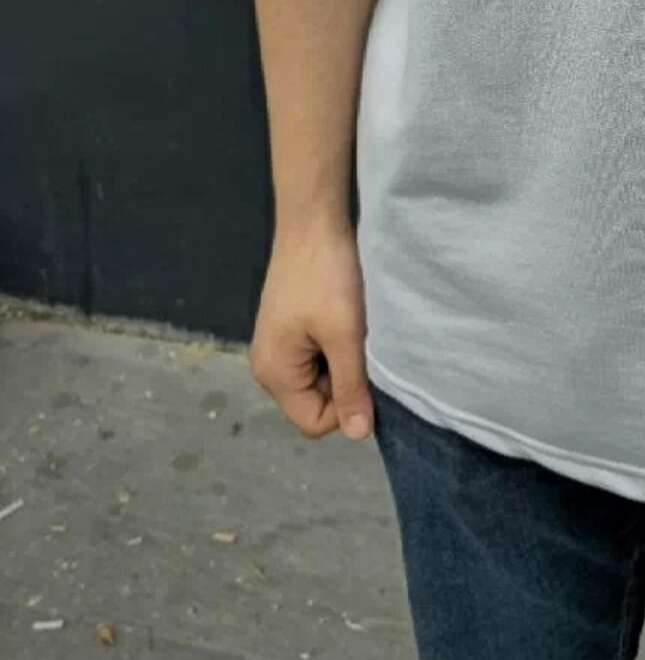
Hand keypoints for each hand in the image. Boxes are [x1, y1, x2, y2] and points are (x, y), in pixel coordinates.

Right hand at [249, 222, 373, 441]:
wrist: (312, 223)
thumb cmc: (327, 278)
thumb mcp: (345, 336)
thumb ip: (351, 388)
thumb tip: (358, 436)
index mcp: (274, 374)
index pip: (314, 423)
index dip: (345, 407)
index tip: (362, 370)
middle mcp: (268, 367)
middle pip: (314, 404)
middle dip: (343, 384)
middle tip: (357, 345)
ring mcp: (277, 348)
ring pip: (319, 380)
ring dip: (341, 364)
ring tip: (350, 330)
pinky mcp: (288, 330)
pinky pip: (316, 359)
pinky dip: (334, 347)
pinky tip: (342, 320)